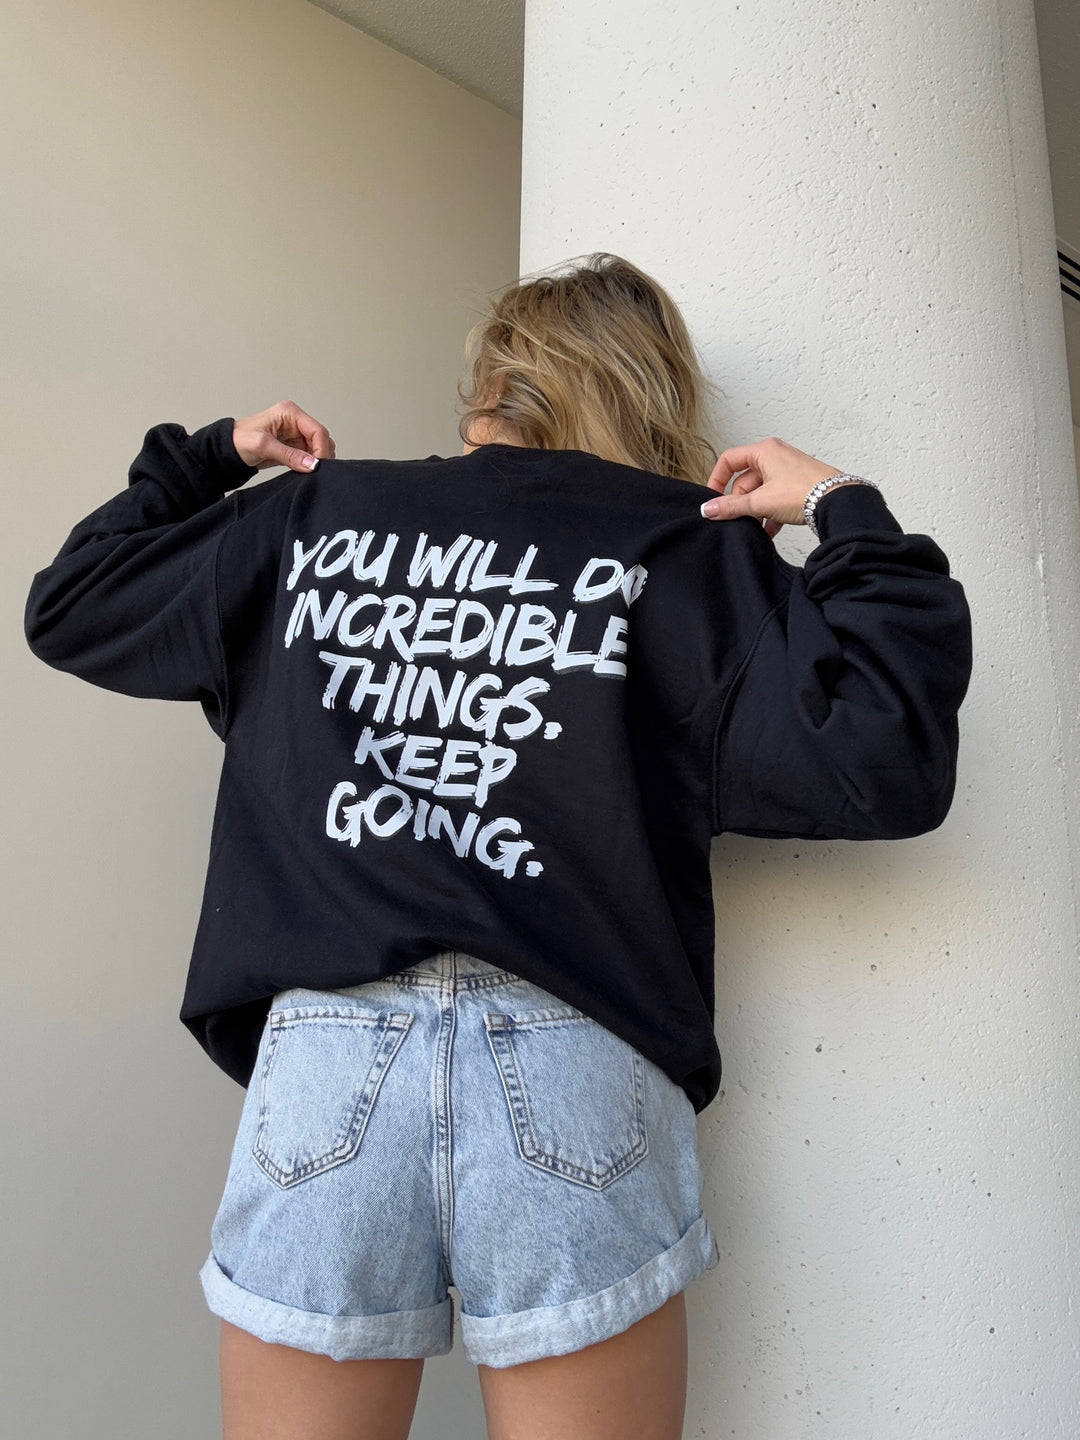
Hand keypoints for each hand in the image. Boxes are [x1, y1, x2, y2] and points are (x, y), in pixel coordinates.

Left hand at [233, 399, 335, 472]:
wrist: (228, 450)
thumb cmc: (239, 440)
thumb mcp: (263, 446)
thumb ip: (290, 455)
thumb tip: (312, 464)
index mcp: (290, 412)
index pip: (318, 430)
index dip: (321, 449)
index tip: (318, 466)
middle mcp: (295, 421)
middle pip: (322, 439)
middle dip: (319, 455)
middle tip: (311, 469)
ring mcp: (295, 434)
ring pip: (318, 448)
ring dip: (315, 460)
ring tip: (303, 469)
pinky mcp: (294, 446)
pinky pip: (310, 456)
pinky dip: (309, 464)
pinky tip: (301, 469)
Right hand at [700, 436, 854, 539]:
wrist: (838, 501)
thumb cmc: (805, 492)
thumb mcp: (761, 502)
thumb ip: (732, 506)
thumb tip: (709, 509)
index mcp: (764, 451)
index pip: (729, 460)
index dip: (717, 479)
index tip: (713, 498)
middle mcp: (776, 456)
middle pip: (745, 479)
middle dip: (740, 501)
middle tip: (737, 518)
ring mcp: (788, 470)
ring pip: (761, 490)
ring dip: (755, 510)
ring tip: (755, 526)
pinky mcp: (798, 484)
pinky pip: (775, 497)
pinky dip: (770, 512)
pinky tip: (770, 530)